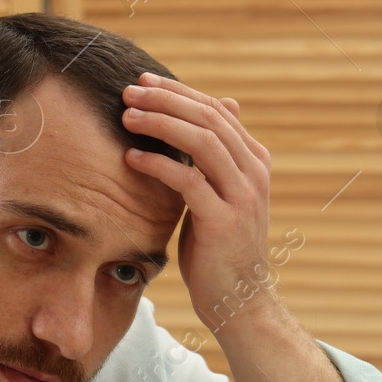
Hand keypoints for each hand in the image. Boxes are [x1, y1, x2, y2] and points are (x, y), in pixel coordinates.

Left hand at [120, 73, 275, 330]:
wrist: (240, 300)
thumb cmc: (222, 247)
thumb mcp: (224, 194)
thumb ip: (220, 155)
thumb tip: (226, 104)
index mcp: (255, 161)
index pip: (216, 111)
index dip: (178, 92)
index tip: (143, 82)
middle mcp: (254, 173)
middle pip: (209, 118)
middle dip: (165, 99)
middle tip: (128, 91)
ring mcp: (242, 196)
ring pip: (201, 141)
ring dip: (159, 123)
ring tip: (127, 117)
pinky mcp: (223, 221)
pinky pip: (187, 181)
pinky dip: (157, 164)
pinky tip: (131, 157)